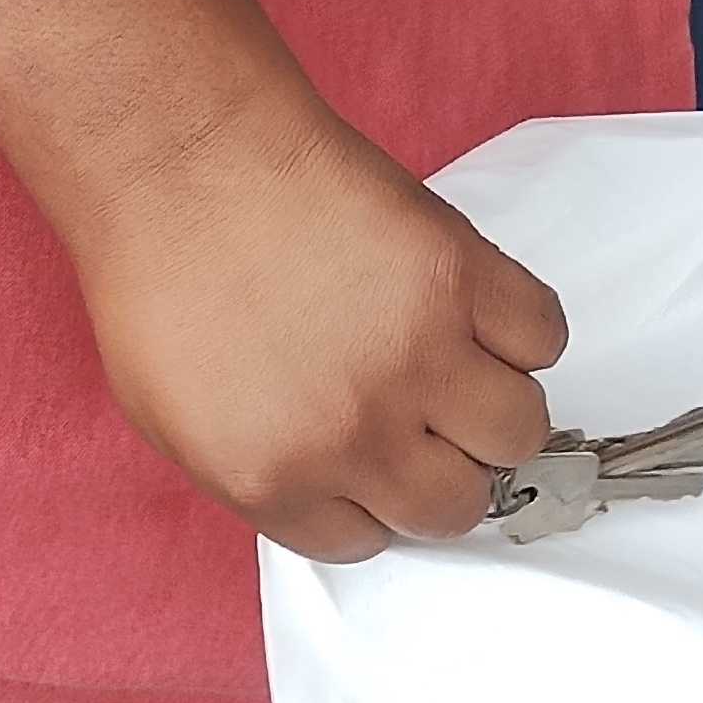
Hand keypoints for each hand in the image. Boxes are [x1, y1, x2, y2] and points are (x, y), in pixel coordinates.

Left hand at [76, 92, 566, 563]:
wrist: (181, 162)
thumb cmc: (159, 272)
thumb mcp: (169, 416)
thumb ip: (260, 473)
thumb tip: (332, 497)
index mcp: (271, 478)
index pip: (367, 540)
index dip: (371, 498)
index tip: (374, 465)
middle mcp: (350, 435)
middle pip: (455, 504)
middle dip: (441, 468)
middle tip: (422, 422)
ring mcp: (414, 355)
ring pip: (518, 431)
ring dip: (491, 404)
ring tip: (451, 362)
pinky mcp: (461, 277)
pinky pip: (543, 336)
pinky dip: (519, 327)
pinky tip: (471, 308)